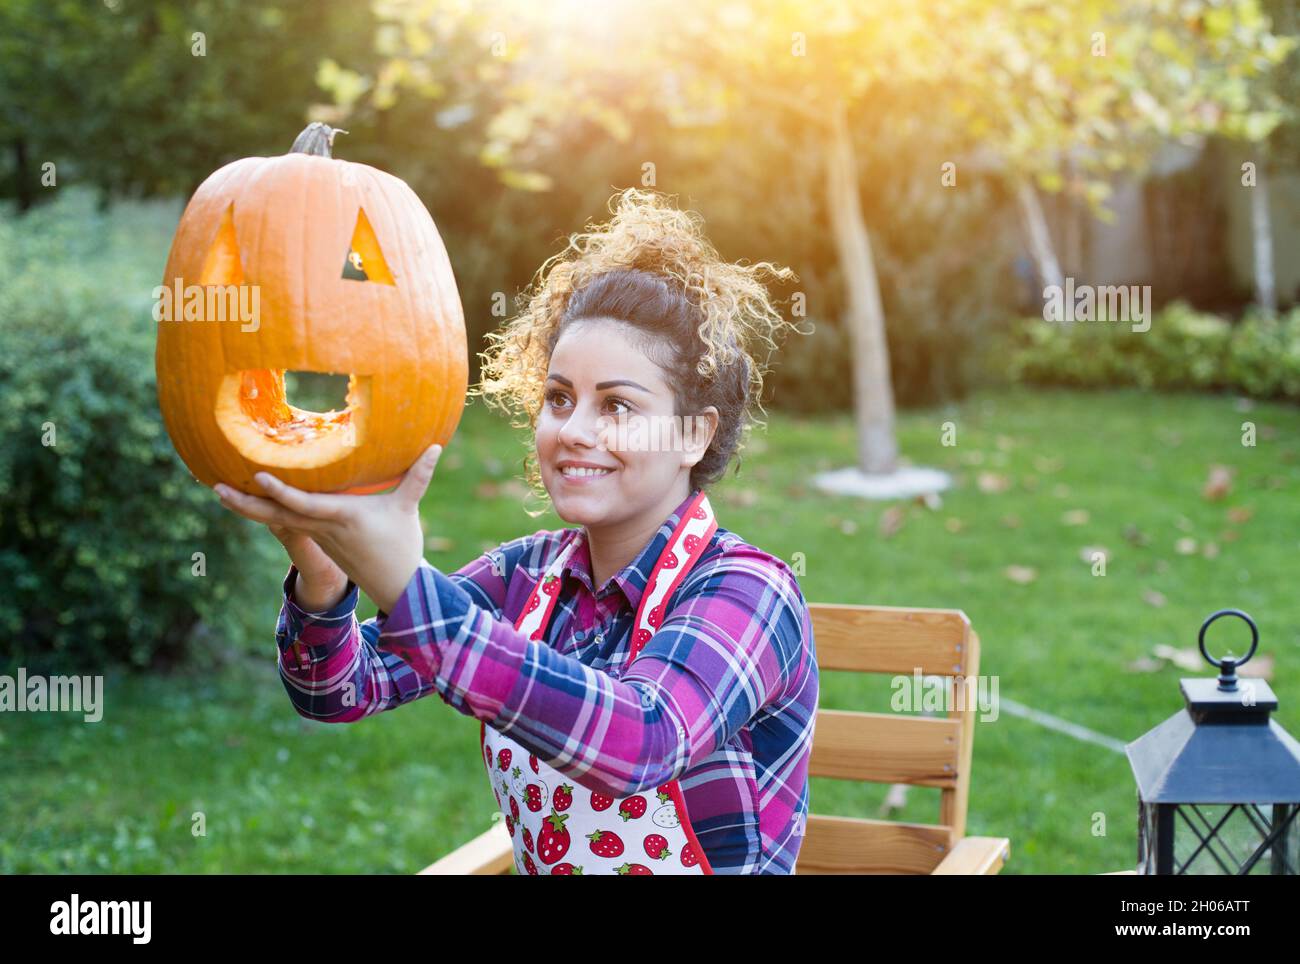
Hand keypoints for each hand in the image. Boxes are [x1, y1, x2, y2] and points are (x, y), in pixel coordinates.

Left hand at [214, 444, 443, 613]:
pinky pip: (282, 522)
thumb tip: (436, 445)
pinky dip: (262, 510)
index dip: (280, 491)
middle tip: (216, 487)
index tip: (257, 475)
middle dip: (245, 502)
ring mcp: (315, 535)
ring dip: (246, 506)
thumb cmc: (401, 546)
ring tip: (219, 490)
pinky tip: (248, 499)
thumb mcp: (408, 508)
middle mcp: (322, 527)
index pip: (303, 504)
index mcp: (342, 517)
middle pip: (276, 515)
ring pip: (274, 520)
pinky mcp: (314, 539)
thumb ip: (418, 476)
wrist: (394, 585)